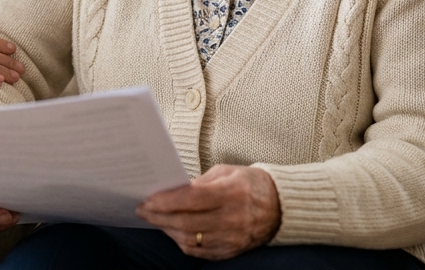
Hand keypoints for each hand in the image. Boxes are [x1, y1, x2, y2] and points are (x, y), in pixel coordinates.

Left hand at [135, 164, 280, 260]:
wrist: (281, 207)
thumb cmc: (250, 184)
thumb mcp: (226, 172)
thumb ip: (199, 182)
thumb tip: (171, 190)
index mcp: (231, 193)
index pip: (191, 199)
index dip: (166, 200)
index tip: (148, 199)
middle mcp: (233, 218)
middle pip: (186, 221)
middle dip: (159, 216)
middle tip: (143, 210)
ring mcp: (233, 238)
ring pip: (190, 239)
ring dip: (167, 229)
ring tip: (155, 219)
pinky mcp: (232, 251)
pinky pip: (200, 251)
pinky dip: (182, 242)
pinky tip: (173, 231)